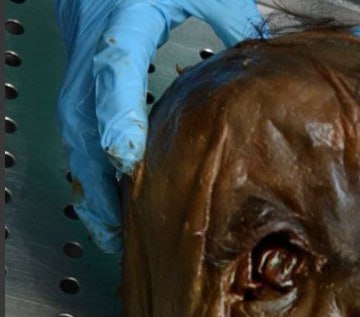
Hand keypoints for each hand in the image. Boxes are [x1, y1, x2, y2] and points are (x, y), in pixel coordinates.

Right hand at [56, 0, 261, 252]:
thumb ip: (230, 19)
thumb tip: (267, 58)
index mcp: (121, 26)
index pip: (114, 74)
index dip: (118, 117)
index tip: (126, 157)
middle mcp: (91, 63)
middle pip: (86, 128)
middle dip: (102, 181)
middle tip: (125, 224)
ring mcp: (79, 88)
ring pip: (77, 147)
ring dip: (94, 195)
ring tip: (117, 238)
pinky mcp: (78, 107)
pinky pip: (78, 153)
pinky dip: (91, 189)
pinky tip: (109, 220)